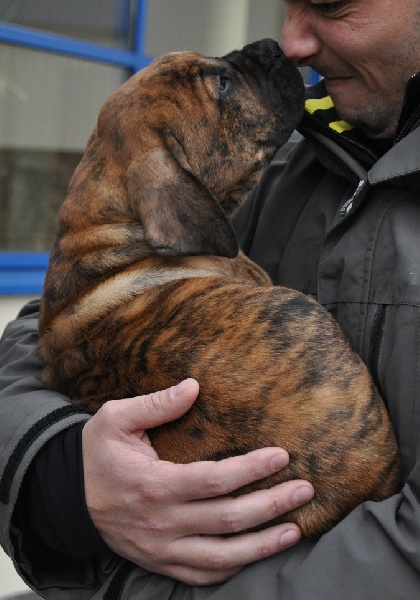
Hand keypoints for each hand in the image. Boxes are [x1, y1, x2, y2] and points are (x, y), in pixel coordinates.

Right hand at [82, 379, 313, 585]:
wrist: (69, 496)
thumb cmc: (97, 453)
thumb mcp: (115, 419)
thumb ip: (156, 403)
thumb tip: (193, 387)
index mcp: (153, 484)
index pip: (215, 479)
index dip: (252, 469)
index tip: (281, 456)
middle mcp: (162, 522)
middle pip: (228, 519)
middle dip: (271, 504)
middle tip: (304, 490)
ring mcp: (162, 549)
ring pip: (223, 555)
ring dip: (263, 544)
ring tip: (295, 528)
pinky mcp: (161, 562)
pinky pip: (203, 575)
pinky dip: (234, 567)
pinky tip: (257, 553)